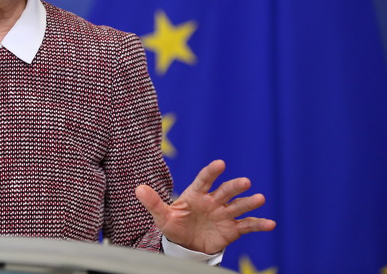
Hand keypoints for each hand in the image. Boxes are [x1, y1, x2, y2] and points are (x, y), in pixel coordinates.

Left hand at [135, 159, 275, 254]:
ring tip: (260, 198)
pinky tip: (271, 224)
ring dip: (249, 202)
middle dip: (234, 186)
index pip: (204, 180)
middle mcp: (213, 201)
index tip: (220, 164)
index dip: (211, 172)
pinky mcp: (232, 229)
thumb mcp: (162, 216)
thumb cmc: (174, 225)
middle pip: (225, 191)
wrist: (185, 245)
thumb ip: (153, 202)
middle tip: (245, 182)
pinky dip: (259, 224)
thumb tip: (138, 189)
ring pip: (238, 205)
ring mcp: (224, 214)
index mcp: (196, 194)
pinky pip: (247, 225)